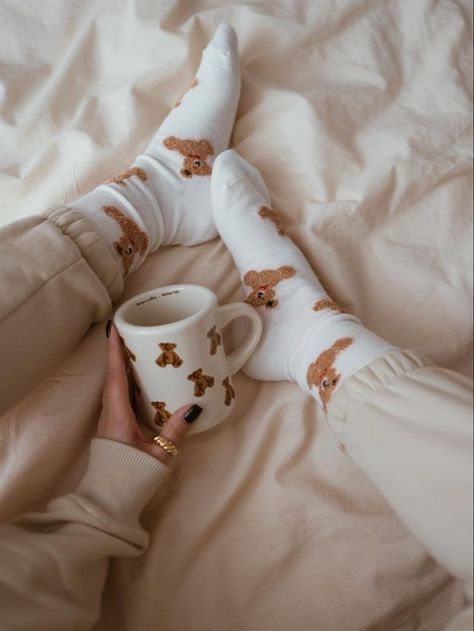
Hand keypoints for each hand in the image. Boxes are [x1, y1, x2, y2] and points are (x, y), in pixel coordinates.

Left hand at [97, 323, 200, 465]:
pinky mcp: (112, 427)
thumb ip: (174, 431)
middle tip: (133, 332)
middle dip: (119, 352)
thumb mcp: (158, 456)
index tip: (115, 328)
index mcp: (118, 415)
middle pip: (112, 376)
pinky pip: (117, 397)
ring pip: (113, 386)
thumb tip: (193, 408)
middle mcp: (109, 413)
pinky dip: (124, 382)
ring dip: (121, 366)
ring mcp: (108, 420)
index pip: (114, 376)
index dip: (114, 351)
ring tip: (136, 350)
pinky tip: (137, 381)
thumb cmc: (130, 479)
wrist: (107, 503)